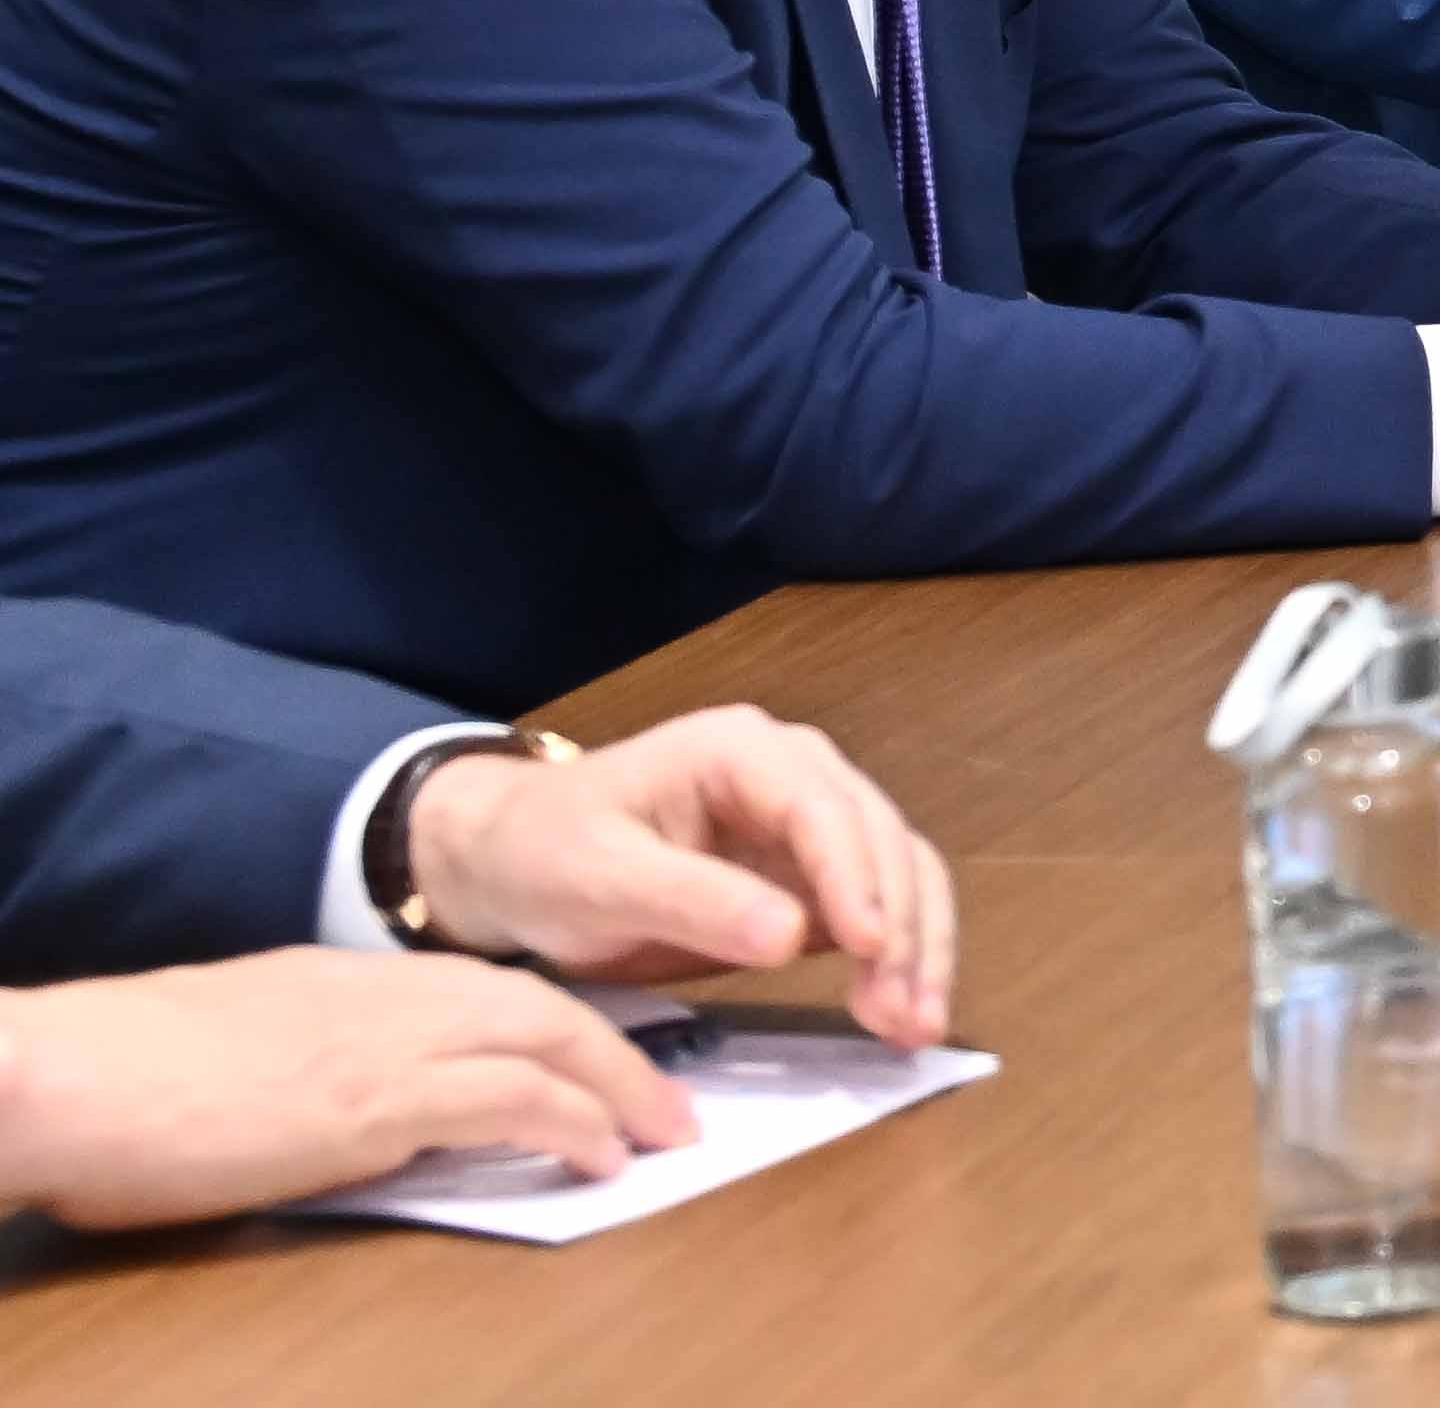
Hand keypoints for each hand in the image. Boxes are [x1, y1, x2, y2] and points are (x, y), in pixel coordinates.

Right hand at [0, 951, 694, 1225]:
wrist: (67, 1071)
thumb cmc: (123, 1075)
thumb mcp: (239, 1049)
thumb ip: (304, 1059)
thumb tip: (337, 1103)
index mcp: (347, 981)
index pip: (482, 991)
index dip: (552, 1025)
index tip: (598, 1057)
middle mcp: (384, 996)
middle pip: (539, 1008)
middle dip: (618, 1052)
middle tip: (671, 1101)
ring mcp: (386, 1043)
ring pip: (548, 1041)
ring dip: (621, 1088)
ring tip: (667, 1134)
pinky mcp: (376, 1102)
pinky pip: (511, 1099)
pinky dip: (574, 1123)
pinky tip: (605, 1159)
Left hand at [404, 707, 956, 1045]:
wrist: (506, 862)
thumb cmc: (541, 854)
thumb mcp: (598, 876)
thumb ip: (692, 900)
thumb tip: (793, 937)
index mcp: (741, 752)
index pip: (824, 811)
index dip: (858, 878)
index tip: (871, 950)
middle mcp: (795, 775)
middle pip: (883, 842)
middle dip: (903, 930)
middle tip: (904, 1015)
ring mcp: (809, 825)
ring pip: (900, 875)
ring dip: (919, 950)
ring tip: (915, 1028)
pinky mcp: (810, 877)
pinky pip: (877, 910)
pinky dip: (897, 961)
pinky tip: (900, 1013)